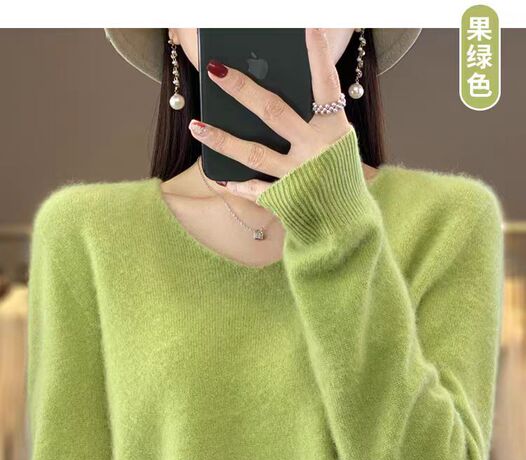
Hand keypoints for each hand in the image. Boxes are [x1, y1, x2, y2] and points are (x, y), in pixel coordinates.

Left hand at [188, 28, 355, 202]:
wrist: (346, 225)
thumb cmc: (338, 177)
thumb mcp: (336, 145)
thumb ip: (312, 122)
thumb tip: (269, 98)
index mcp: (334, 131)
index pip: (327, 87)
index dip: (319, 58)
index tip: (309, 27)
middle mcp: (316, 151)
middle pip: (273, 112)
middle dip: (242, 89)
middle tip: (215, 69)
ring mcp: (298, 176)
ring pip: (252, 153)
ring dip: (221, 139)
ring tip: (196, 126)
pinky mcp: (285, 199)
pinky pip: (253, 190)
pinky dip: (234, 185)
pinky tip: (218, 177)